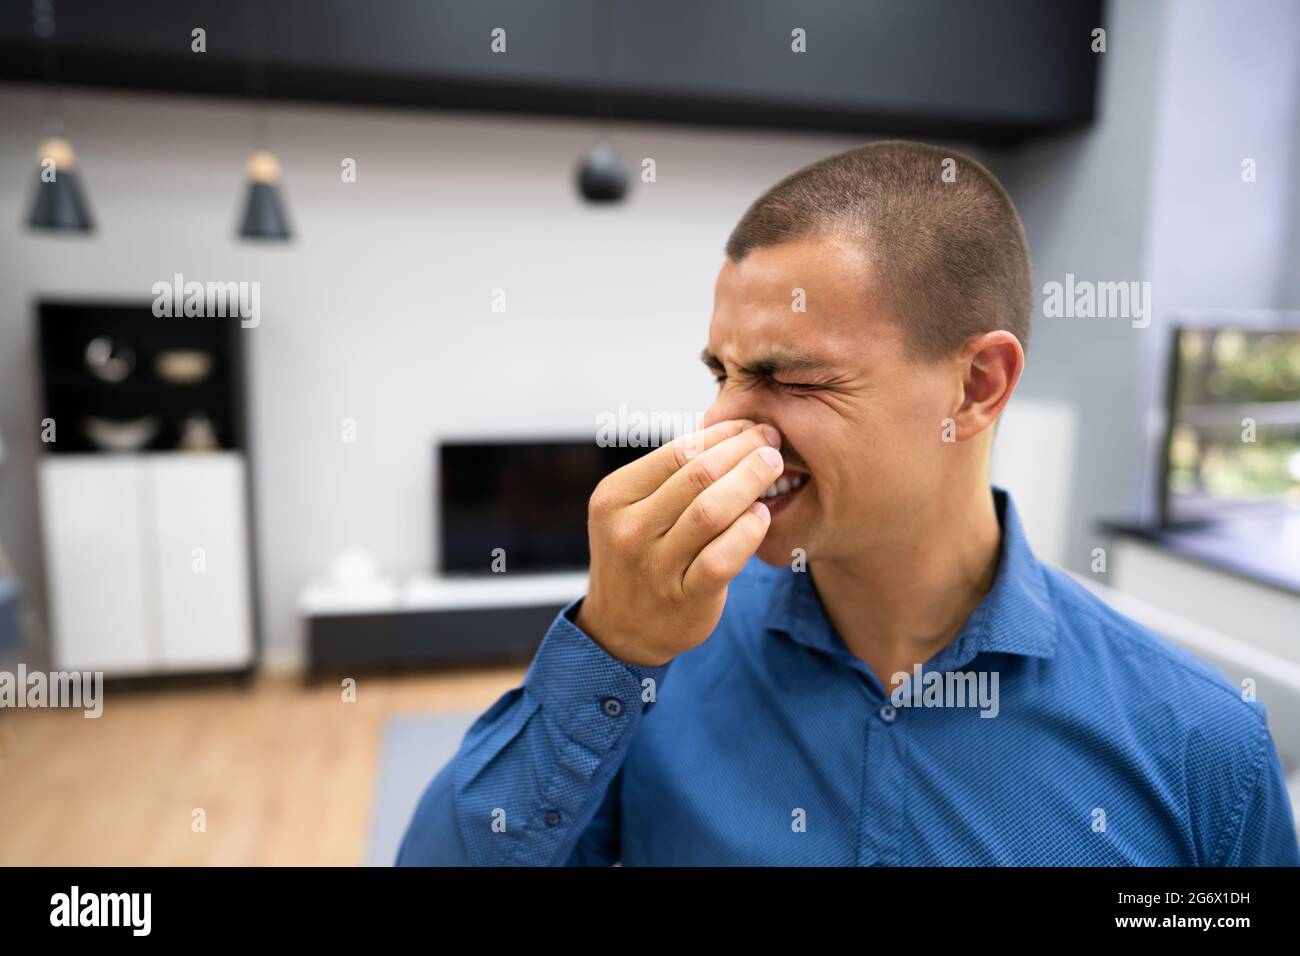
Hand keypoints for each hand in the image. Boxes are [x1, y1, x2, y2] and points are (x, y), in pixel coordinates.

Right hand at [575, 419, 782, 665]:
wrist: (621, 629)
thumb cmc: (639, 555)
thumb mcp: (631, 510)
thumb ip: (667, 476)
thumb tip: (728, 431)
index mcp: (615, 497)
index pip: (676, 451)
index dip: (721, 435)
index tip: (748, 427)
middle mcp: (630, 529)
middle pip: (698, 475)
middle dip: (743, 451)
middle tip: (771, 441)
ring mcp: (655, 566)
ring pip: (712, 511)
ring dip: (751, 482)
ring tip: (773, 468)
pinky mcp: (684, 597)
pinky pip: (723, 557)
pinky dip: (748, 532)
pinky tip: (763, 516)